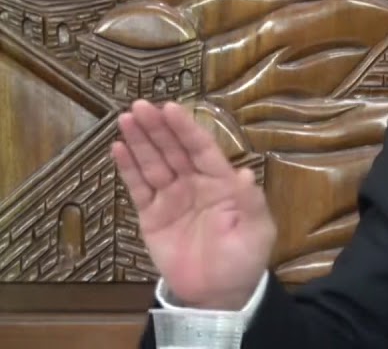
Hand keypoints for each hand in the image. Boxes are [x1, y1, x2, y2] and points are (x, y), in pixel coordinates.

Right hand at [112, 100, 276, 309]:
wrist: (217, 294)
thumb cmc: (243, 259)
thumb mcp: (256, 231)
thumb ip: (250, 203)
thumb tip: (247, 175)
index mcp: (221, 183)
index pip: (202, 149)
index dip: (186, 129)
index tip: (170, 108)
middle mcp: (195, 184)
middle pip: (174, 150)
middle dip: (158, 128)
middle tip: (140, 105)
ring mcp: (172, 198)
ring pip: (154, 163)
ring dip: (140, 141)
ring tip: (126, 118)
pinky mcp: (152, 215)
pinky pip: (139, 187)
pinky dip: (128, 168)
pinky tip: (119, 148)